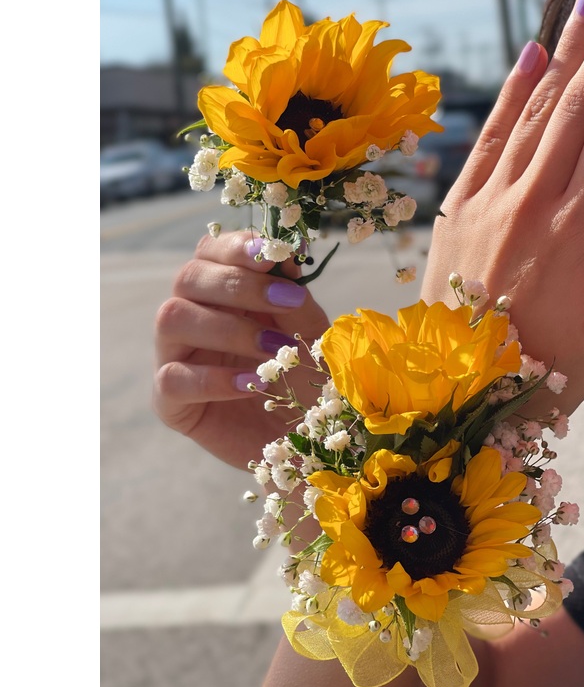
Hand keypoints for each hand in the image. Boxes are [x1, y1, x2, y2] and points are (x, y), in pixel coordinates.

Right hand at [154, 231, 330, 468]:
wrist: (308, 439)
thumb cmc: (307, 378)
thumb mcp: (310, 333)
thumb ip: (294, 296)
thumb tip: (284, 253)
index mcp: (222, 292)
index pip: (210, 251)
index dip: (237, 247)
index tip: (272, 253)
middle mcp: (192, 317)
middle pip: (188, 278)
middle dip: (240, 284)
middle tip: (287, 301)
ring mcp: (175, 357)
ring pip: (172, 318)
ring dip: (229, 328)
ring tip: (274, 349)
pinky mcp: (170, 402)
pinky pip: (172, 379)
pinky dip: (214, 379)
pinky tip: (251, 385)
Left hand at [422, 0, 583, 416]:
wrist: (458, 390)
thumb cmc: (547, 367)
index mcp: (577, 230)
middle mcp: (530, 203)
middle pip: (576, 105)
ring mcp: (487, 202)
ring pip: (533, 111)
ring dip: (564, 52)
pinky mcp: (456, 209)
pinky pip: (487, 138)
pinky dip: (511, 95)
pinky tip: (531, 57)